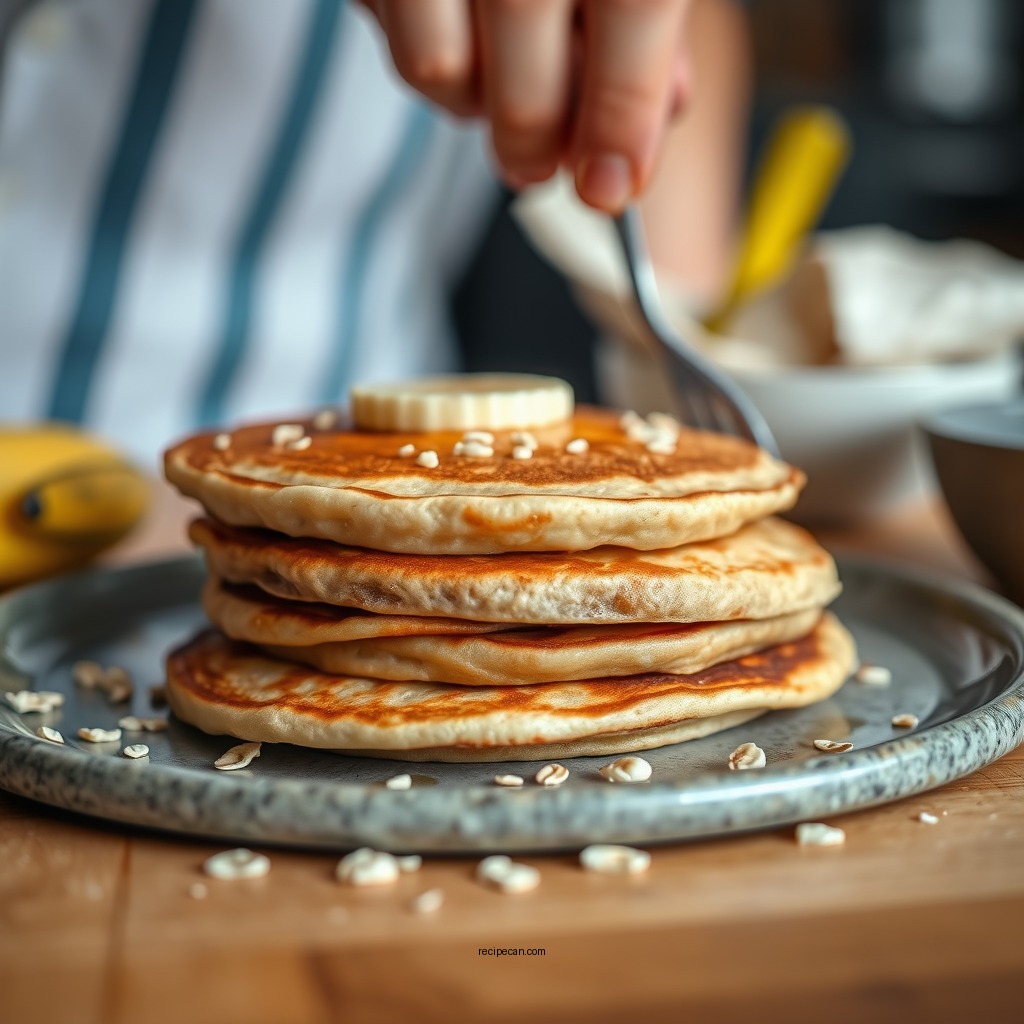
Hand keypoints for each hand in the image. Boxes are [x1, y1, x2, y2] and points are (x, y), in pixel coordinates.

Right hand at [360, 0, 693, 211]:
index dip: (623, 114)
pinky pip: (386, 39)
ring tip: (494, 74)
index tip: (614, 187)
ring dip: (469, 104)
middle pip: (522, 51)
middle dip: (536, 135)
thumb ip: (648, 22)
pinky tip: (454, 31)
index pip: (632, 10)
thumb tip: (660, 113)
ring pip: (436, 68)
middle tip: (540, 166)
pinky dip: (424, 60)